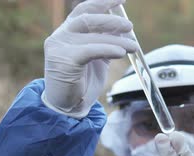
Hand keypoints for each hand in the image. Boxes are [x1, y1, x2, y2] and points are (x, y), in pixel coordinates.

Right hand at [42, 0, 136, 117]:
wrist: (67, 107)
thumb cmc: (81, 83)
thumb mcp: (97, 59)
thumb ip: (105, 43)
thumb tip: (125, 31)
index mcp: (67, 32)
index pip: (84, 10)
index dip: (103, 2)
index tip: (121, 0)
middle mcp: (61, 36)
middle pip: (88, 18)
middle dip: (111, 20)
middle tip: (130, 27)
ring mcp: (60, 47)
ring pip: (92, 36)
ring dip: (116, 39)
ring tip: (133, 46)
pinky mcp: (64, 60)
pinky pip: (90, 50)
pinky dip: (108, 49)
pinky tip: (121, 52)